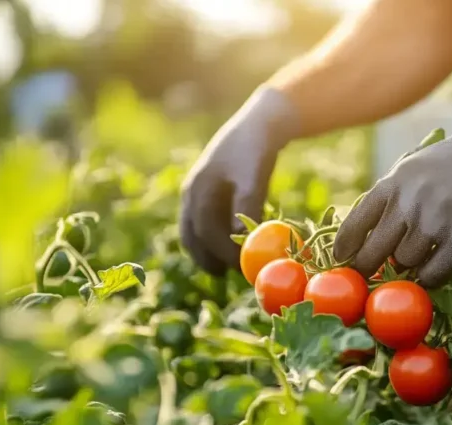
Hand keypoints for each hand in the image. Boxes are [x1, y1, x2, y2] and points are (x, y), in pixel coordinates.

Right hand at [179, 87, 298, 274]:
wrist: (259, 123)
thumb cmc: (257, 148)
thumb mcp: (253, 176)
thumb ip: (247, 205)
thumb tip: (242, 239)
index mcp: (199, 187)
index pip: (204, 229)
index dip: (219, 251)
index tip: (238, 267)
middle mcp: (192, 191)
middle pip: (192, 233)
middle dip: (206, 256)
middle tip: (224, 274)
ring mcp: (197, 191)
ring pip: (195, 229)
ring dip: (208, 249)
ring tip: (227, 266)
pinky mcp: (208, 191)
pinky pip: (204, 221)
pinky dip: (213, 236)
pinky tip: (231, 245)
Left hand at [333, 82, 451, 287]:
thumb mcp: (417, 166)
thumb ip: (392, 194)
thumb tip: (366, 230)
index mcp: (395, 182)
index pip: (357, 222)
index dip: (346, 246)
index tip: (343, 259)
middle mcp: (410, 203)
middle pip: (374, 253)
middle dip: (368, 267)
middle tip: (370, 274)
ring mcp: (436, 223)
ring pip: (404, 264)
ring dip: (408, 266)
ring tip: (418, 256)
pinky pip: (433, 274)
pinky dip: (429, 277)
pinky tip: (433, 269)